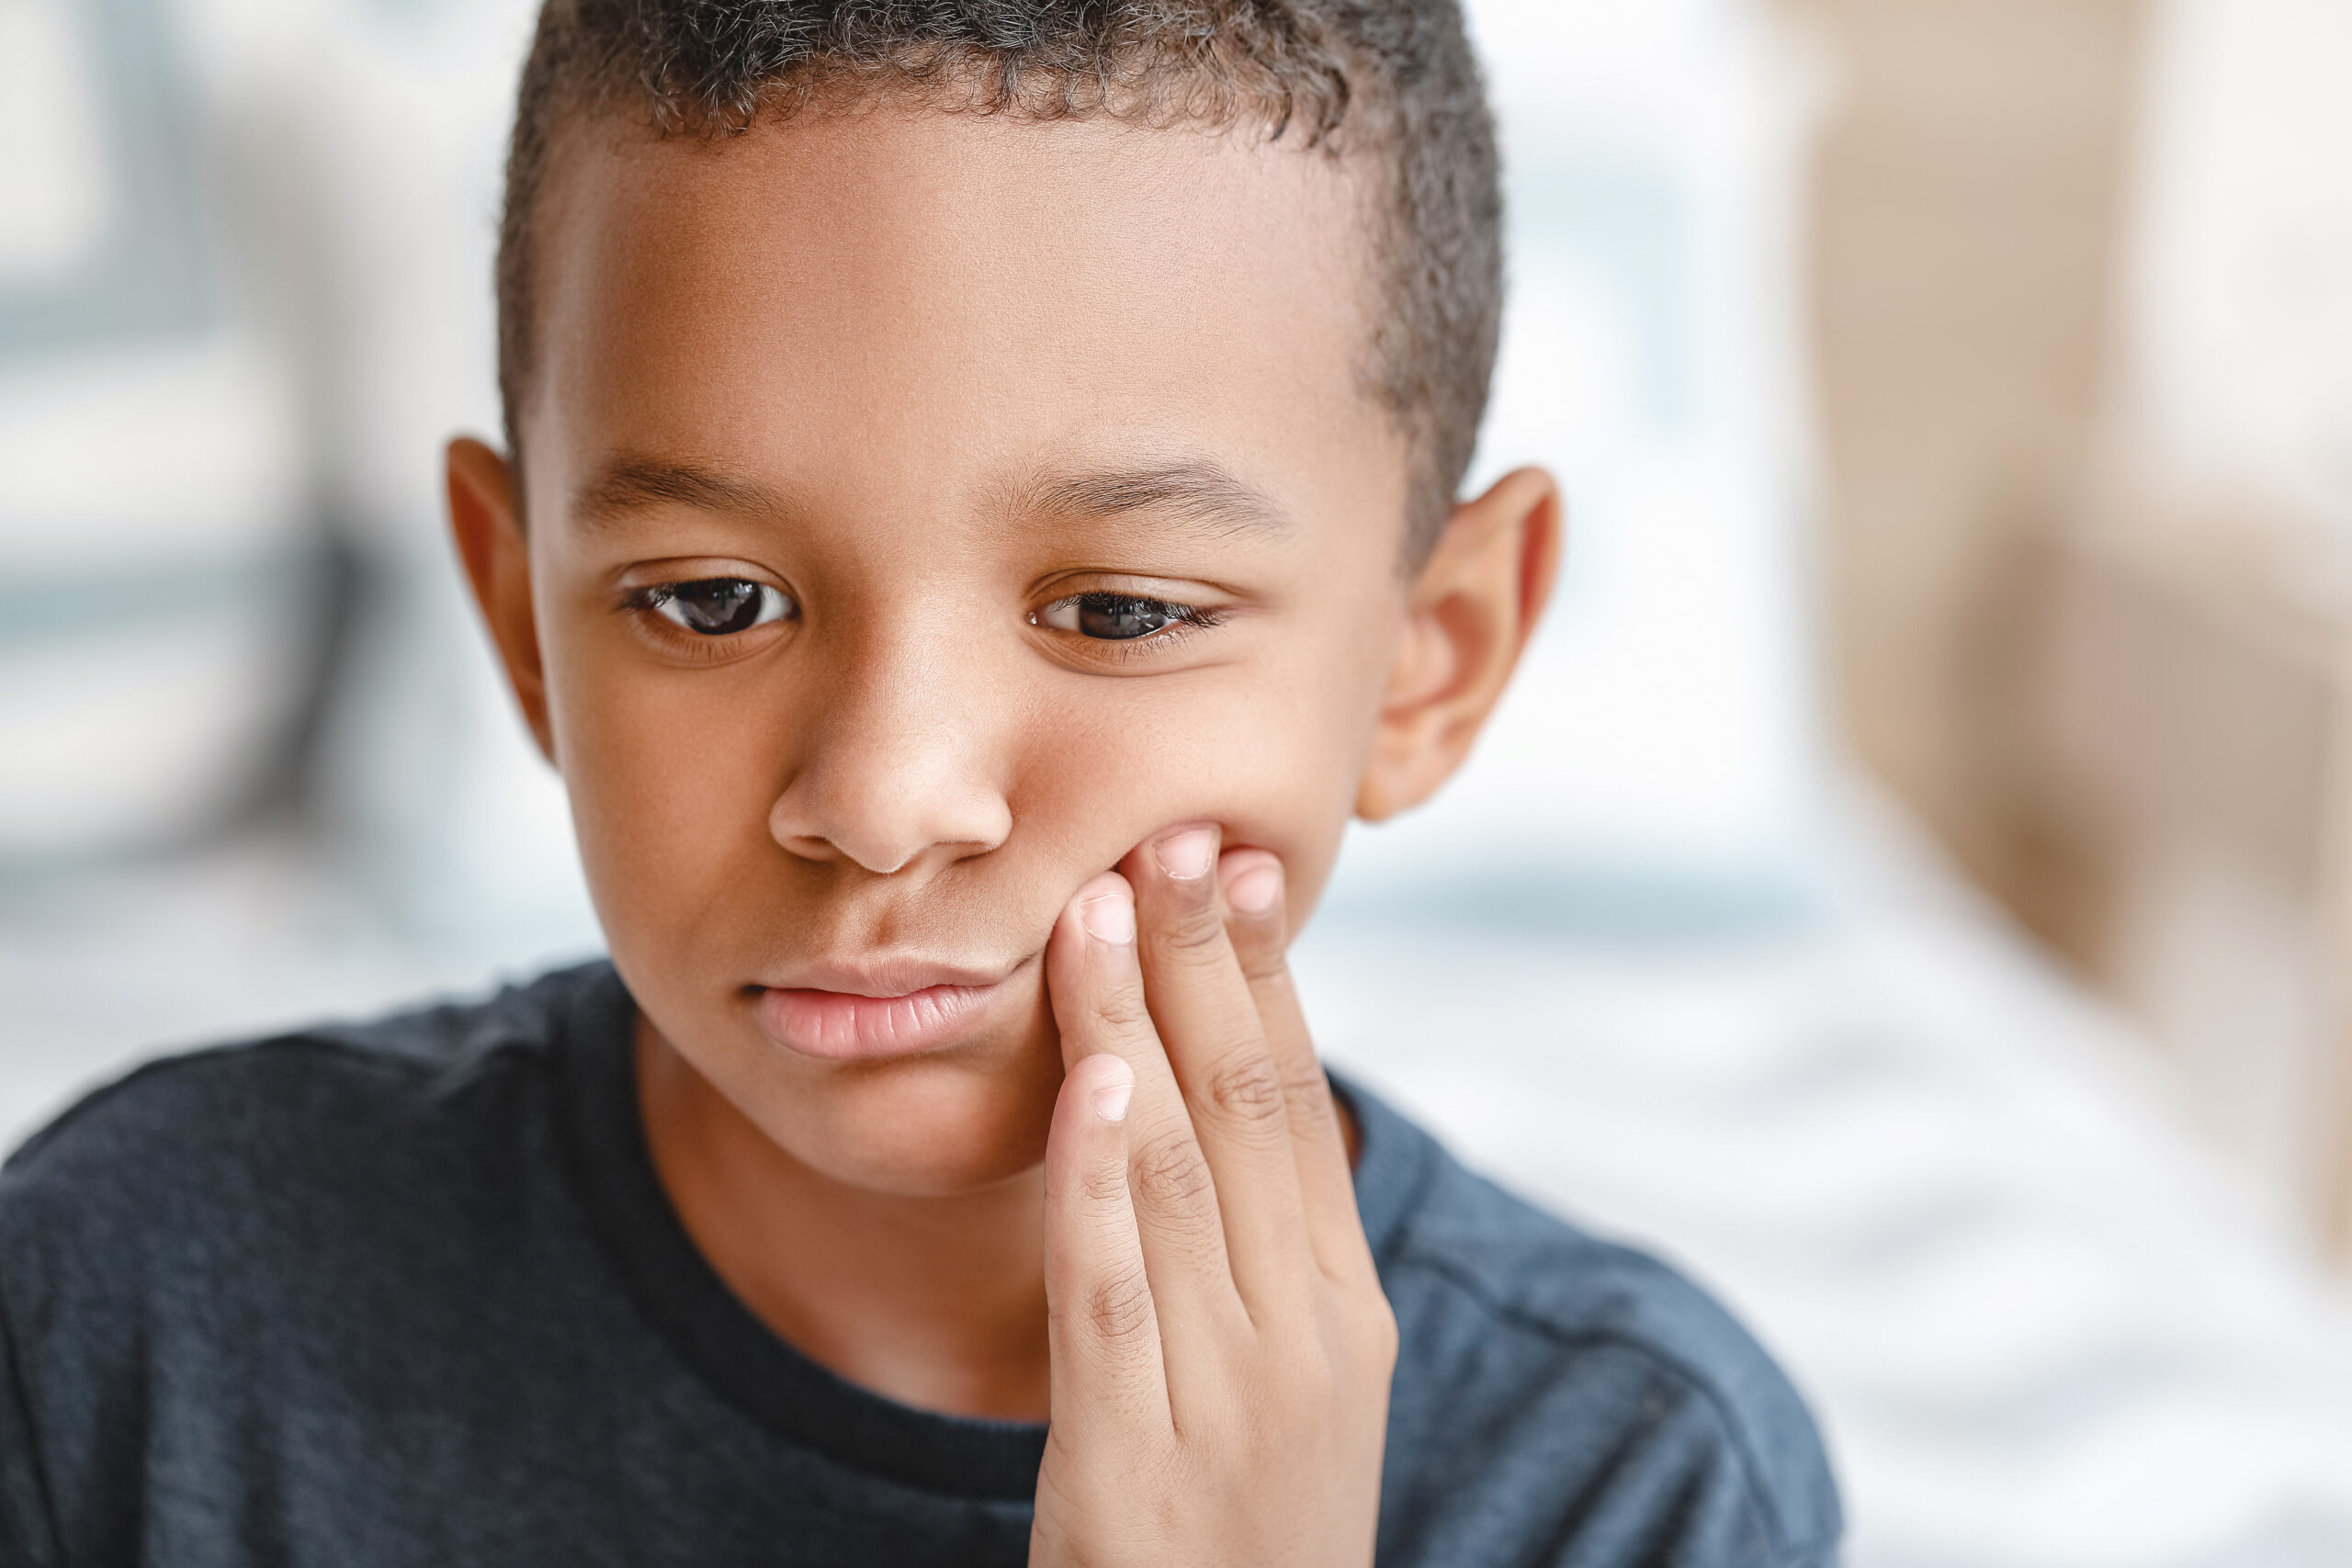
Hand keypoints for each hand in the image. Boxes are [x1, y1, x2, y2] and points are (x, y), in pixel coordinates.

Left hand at [1029, 824, 1396, 1567]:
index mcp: (1341, 1311)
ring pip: (1181, 1176)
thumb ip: (1253, 1261)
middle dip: (1207, 961)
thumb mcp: (1279, 1390)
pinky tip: (1087, 1087)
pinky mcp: (1136, 1468)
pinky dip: (1099, 1186)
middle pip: (1251, 1111)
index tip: (1238, 867)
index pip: (1302, 1108)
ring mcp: (1229, 1401)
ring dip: (1134, 1028)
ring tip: (1103, 905)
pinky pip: (1112, 1298)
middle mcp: (1302, 1339)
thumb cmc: (1240, 1532)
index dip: (1269, 978)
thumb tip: (1196, 1109)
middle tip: (1176, 834)